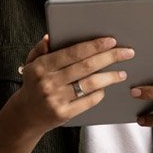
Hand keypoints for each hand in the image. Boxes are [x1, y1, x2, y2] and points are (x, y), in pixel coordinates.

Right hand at [11, 34, 134, 136]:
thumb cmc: (33, 84)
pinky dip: (99, 93)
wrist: (26, 115)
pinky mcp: (63, 114)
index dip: (94, 46)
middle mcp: (48, 82)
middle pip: (86, 66)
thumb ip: (40, 49)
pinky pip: (88, 101)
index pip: (72, 52)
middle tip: (126, 52)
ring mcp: (56, 99)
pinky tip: (105, 88)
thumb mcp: (31, 63)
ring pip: (90, 84)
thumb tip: (49, 37)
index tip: (111, 41)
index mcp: (41, 66)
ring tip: (122, 73)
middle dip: (110, 57)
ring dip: (110, 77)